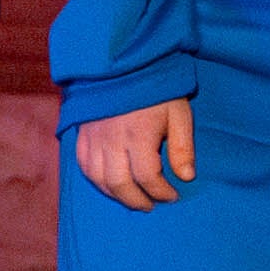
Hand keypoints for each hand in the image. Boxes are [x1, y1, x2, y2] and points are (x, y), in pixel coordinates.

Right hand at [74, 98, 194, 208]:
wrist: (122, 65)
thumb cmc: (156, 90)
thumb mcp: (178, 113)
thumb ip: (182, 147)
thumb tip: (187, 177)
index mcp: (139, 134)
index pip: (147, 177)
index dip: (161, 192)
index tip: (172, 195)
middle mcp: (112, 140)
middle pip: (120, 184)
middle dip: (138, 201)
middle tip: (151, 204)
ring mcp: (94, 139)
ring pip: (99, 180)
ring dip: (117, 195)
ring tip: (133, 199)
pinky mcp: (82, 135)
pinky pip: (84, 167)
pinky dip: (97, 181)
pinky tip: (111, 185)